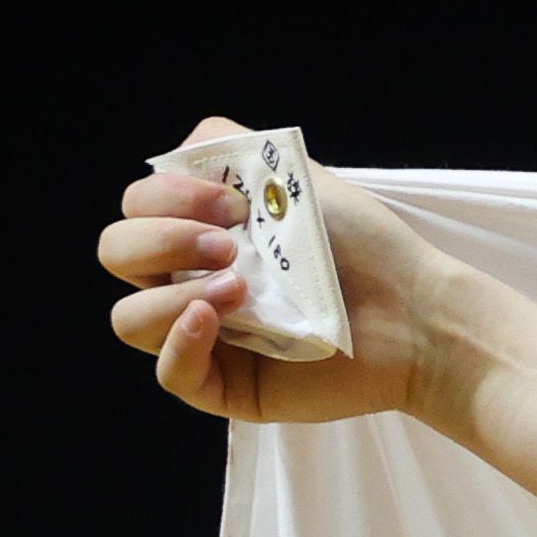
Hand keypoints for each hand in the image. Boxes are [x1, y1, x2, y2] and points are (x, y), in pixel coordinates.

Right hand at [97, 116, 447, 425]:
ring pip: (129, 317)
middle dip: (163, 239)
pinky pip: (170, 374)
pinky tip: (214, 320)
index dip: (168, 197)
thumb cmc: (364, 246)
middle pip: (117, 253)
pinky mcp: (230, 388)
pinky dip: (181, 343)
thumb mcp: (291, 175)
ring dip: (172, 293)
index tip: (235, 204)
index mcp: (201, 232)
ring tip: (239, 289)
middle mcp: (194, 282)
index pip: (136, 208)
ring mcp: (209, 339)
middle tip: (232, 247)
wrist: (418, 312)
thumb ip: (226, 148)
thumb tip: (176, 156)